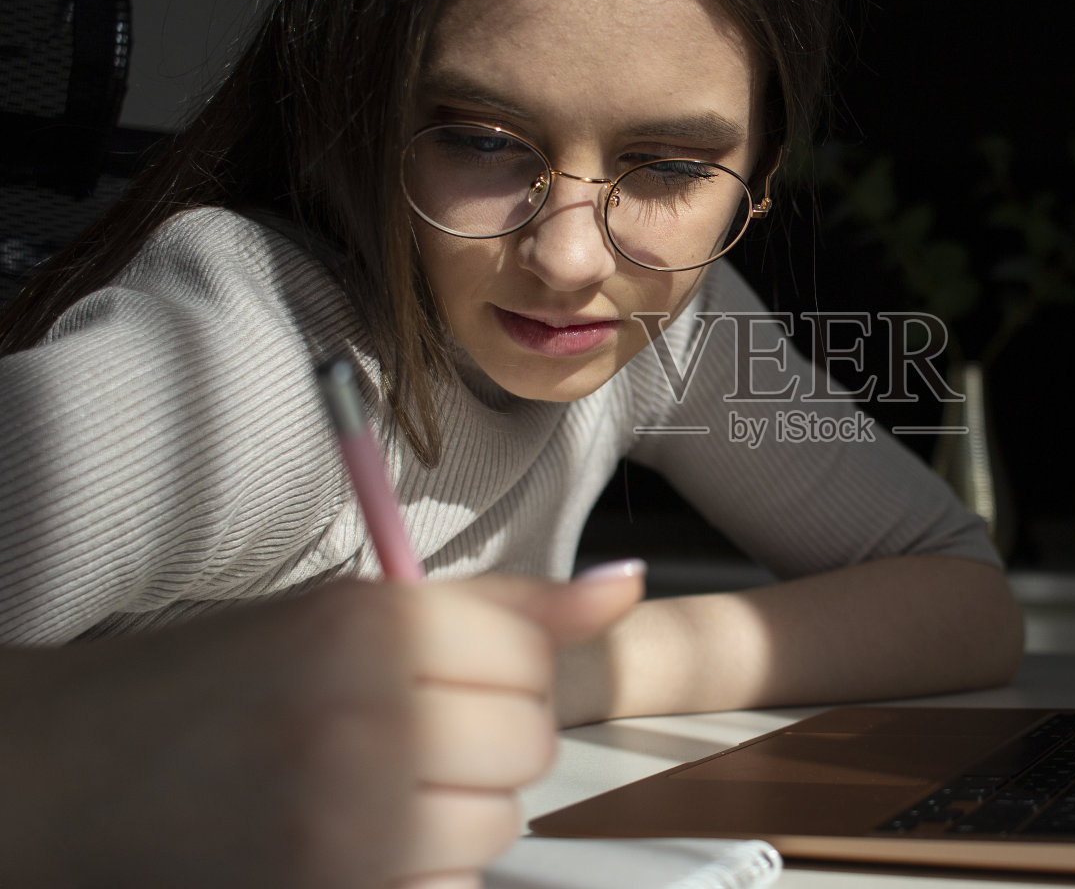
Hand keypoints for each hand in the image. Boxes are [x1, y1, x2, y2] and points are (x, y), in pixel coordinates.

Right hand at [0, 566, 642, 888]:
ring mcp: (347, 823)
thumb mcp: (351, 613)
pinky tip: (365, 841)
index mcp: (369, 626)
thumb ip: (500, 607)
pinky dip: (425, 870)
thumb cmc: (223, 679)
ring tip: (375, 788)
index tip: (448, 677)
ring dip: (457, 810)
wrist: (80, 770)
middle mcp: (365, 720)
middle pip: (527, 745)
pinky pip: (452, 887)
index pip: (532, 660)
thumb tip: (625, 585)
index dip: (501, 672)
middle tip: (405, 732)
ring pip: (497, 824)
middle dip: (483, 740)